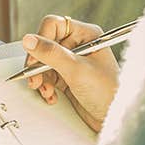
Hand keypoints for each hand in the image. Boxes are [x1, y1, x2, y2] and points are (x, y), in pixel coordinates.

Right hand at [22, 15, 119, 131]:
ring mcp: (73, 63)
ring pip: (43, 62)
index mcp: (86, 35)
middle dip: (37, 63)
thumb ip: (51, 53)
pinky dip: (45, 86)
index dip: (41, 40)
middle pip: (45, 45)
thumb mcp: (76, 70)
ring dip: (40, 77)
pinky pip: (47, 76)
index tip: (34, 58)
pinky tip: (51, 96)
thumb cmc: (107, 92)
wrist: (115, 119)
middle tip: (35, 78)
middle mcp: (79, 46)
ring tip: (45, 90)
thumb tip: (28, 40)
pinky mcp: (68, 78)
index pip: (53, 25)